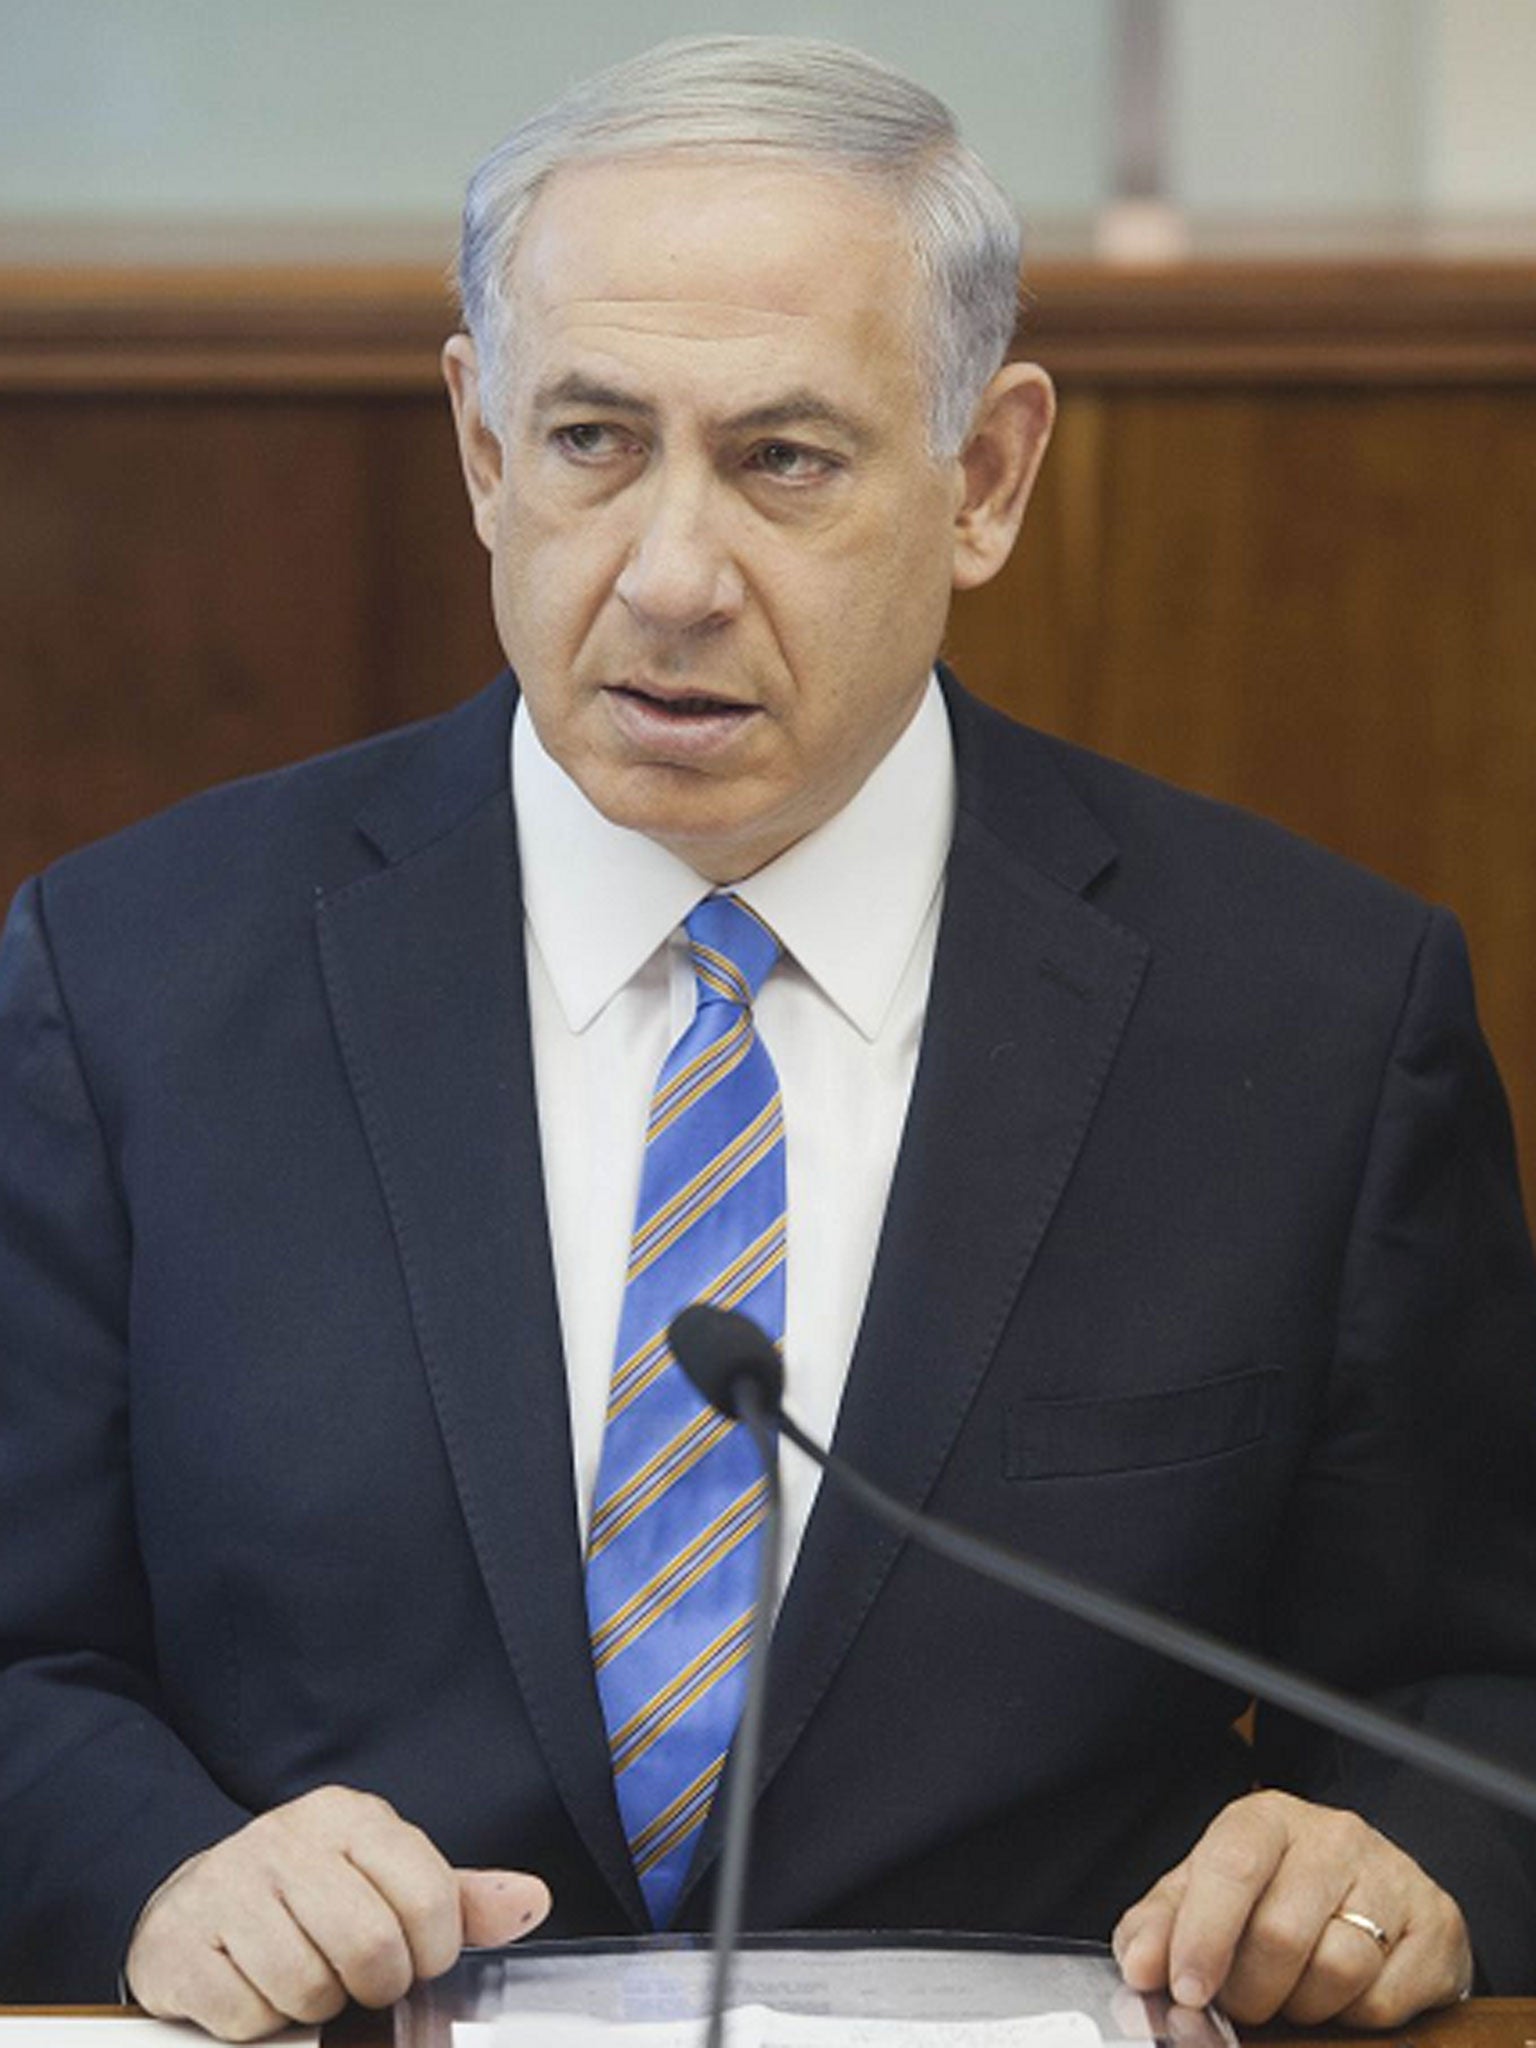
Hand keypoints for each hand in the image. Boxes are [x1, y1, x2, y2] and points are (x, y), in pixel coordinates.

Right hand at [126, 1785, 550, 2040]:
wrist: (194, 1900)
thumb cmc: (308, 1896)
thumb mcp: (385, 1881)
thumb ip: (459, 1899)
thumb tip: (532, 1902)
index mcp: (350, 1818)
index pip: (427, 1894)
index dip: (432, 1949)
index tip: (417, 1959)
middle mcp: (287, 1839)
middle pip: (370, 1947)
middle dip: (375, 1985)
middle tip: (360, 1981)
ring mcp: (228, 1886)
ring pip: (308, 1987)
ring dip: (314, 2005)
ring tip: (305, 1980)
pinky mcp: (181, 1942)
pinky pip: (248, 2015)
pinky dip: (259, 2022)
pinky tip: (254, 1989)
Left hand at [1112, 1790, 1471, 2028]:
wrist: (1371, 1898)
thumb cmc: (1273, 1897)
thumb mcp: (1206, 1899)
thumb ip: (1159, 1928)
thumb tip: (1140, 1967)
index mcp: (1266, 1818)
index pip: (1231, 1866)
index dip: (1204, 1935)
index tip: (1187, 1989)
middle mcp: (1333, 1834)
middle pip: (1280, 1932)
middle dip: (1249, 1989)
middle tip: (1242, 2002)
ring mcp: (1391, 1875)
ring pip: (1336, 1968)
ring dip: (1302, 2005)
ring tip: (1292, 1993)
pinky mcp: (1436, 1924)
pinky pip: (1384, 1999)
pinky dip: (1353, 2016)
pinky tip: (1342, 1997)